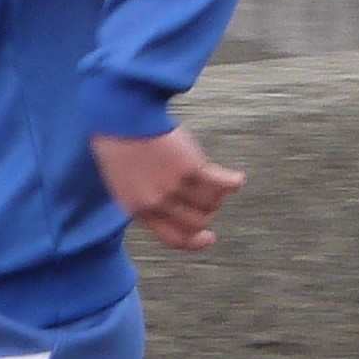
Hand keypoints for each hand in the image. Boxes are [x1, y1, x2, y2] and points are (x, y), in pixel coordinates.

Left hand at [93, 127, 243, 252]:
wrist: (120, 116)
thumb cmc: (120, 143)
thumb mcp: (124, 181)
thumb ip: (146, 200)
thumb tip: (174, 210)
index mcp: (139, 209)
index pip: (174, 238)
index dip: (195, 242)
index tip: (210, 237)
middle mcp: (158, 202)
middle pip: (197, 222)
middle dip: (208, 212)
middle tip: (211, 197)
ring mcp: (174, 185)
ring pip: (211, 204)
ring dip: (218, 195)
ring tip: (219, 180)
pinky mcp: (190, 167)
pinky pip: (220, 183)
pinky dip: (233, 182)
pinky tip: (238, 178)